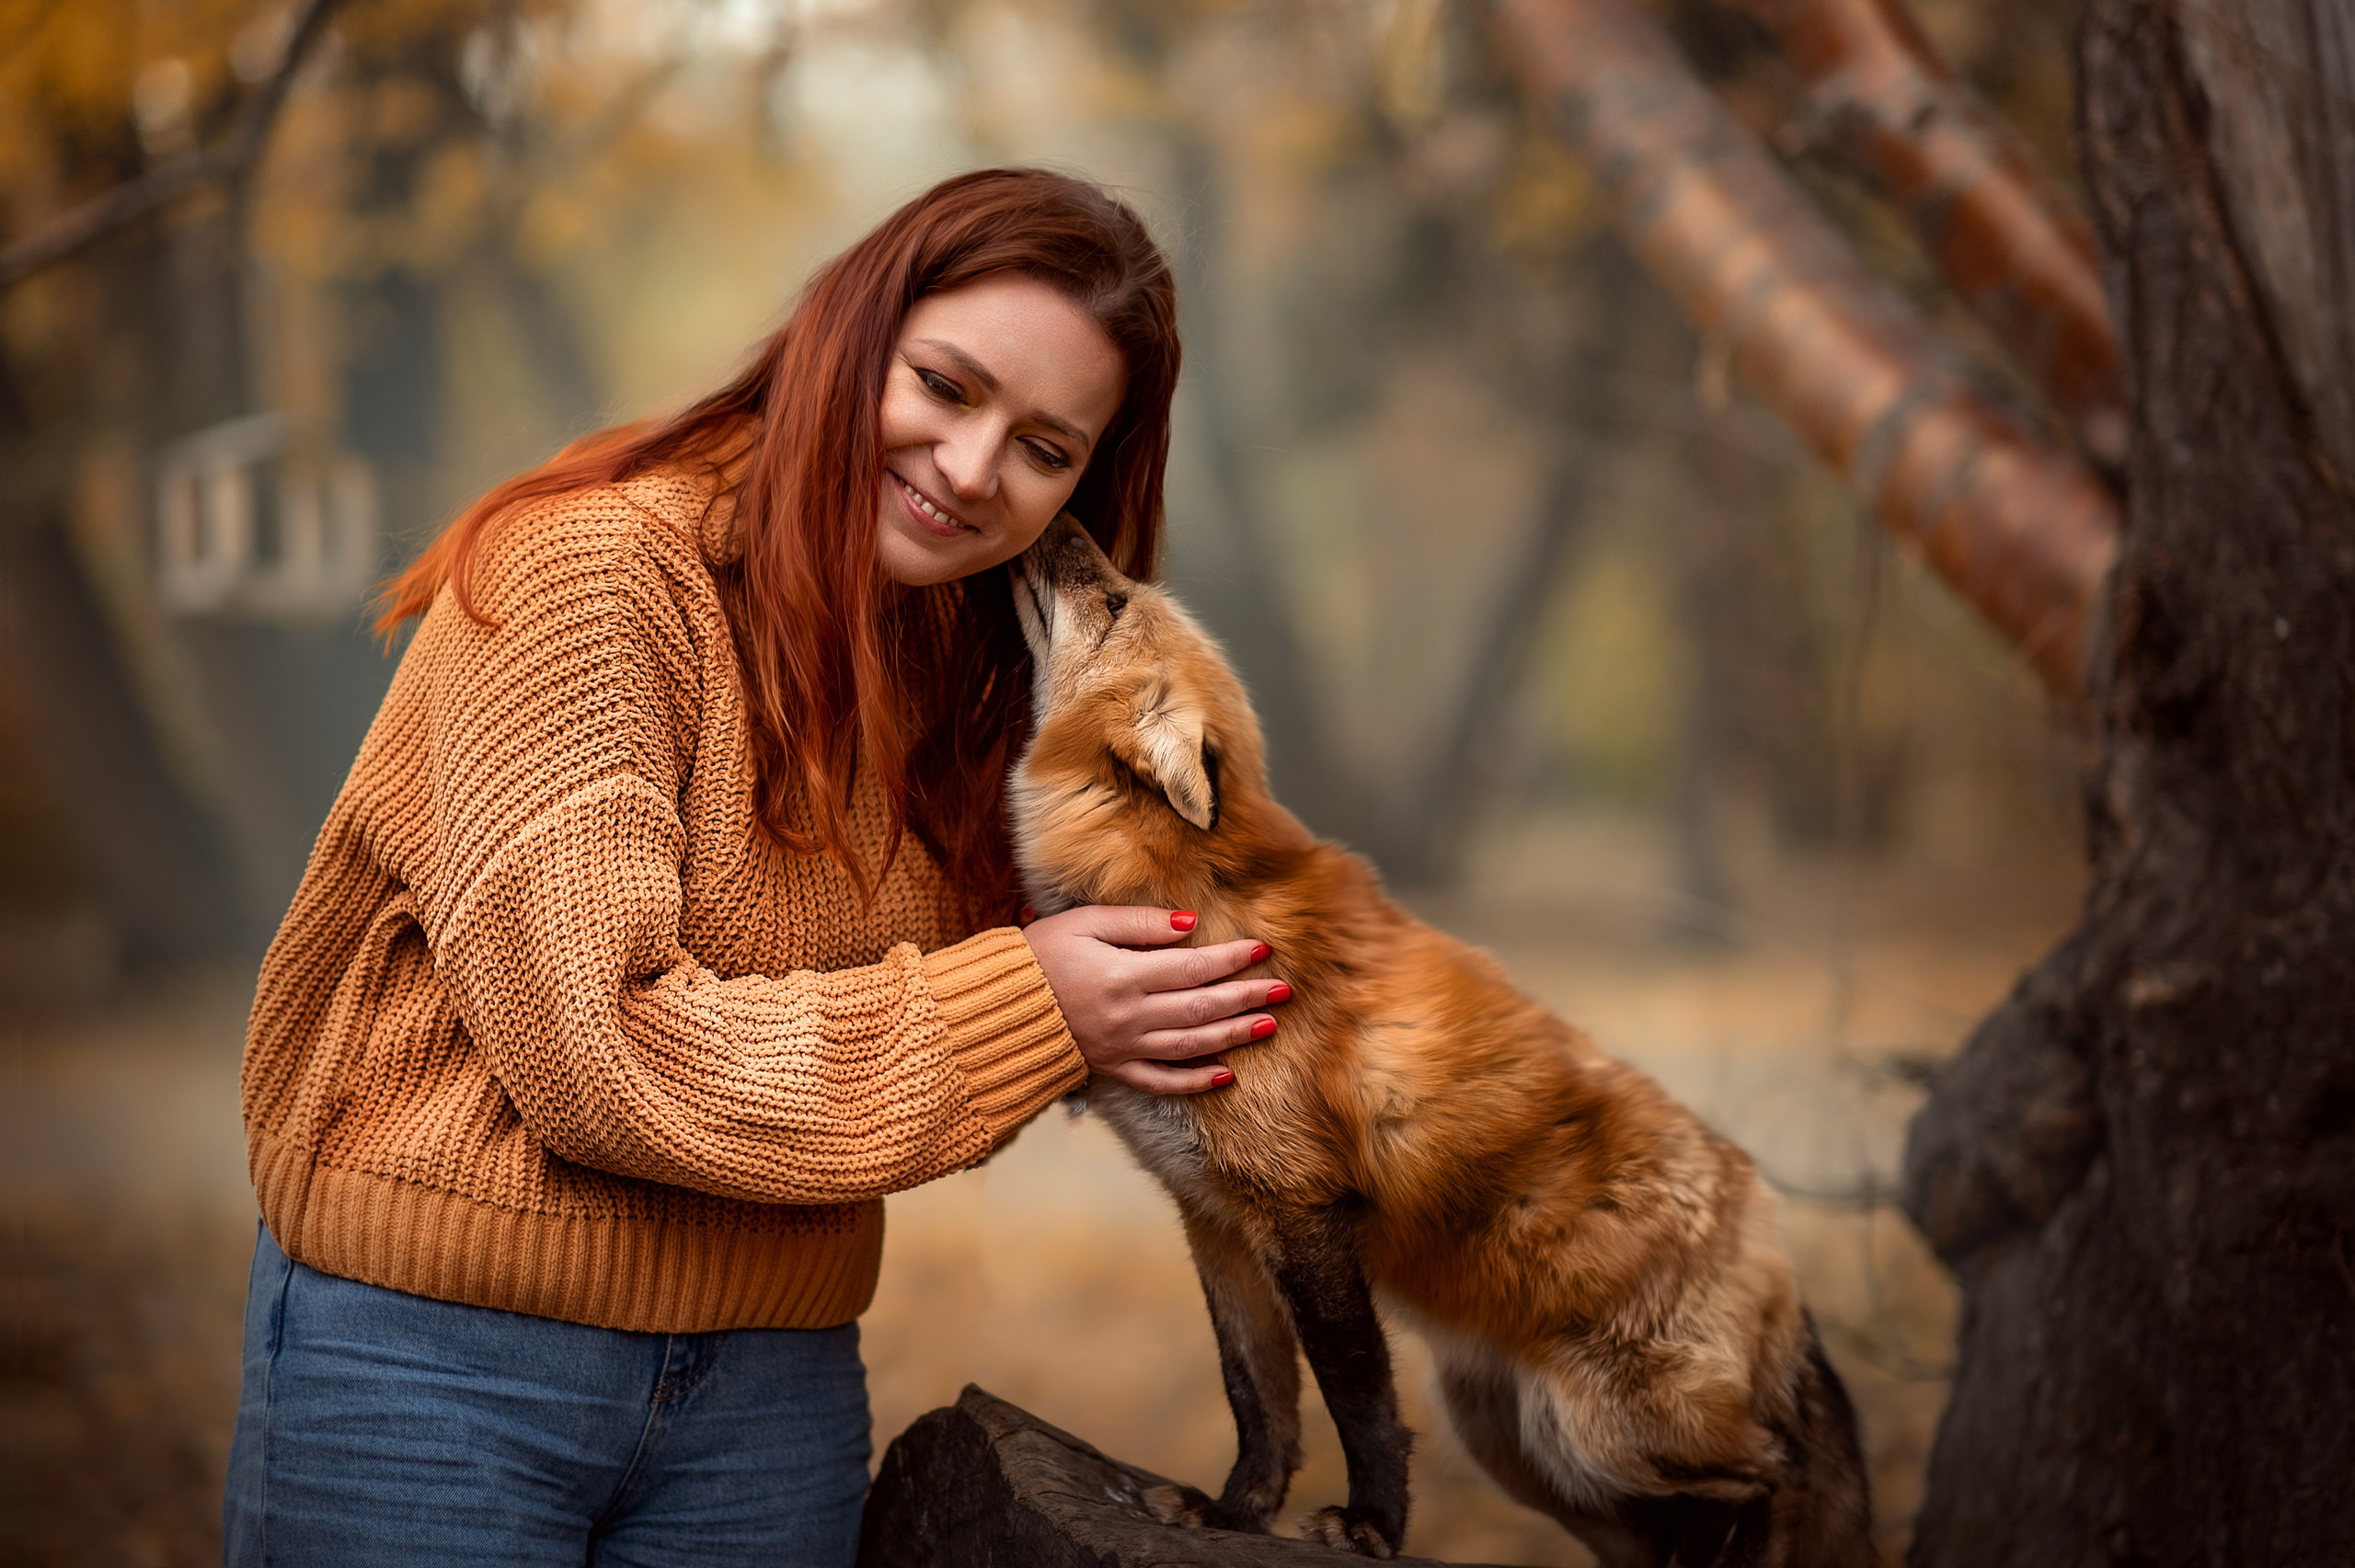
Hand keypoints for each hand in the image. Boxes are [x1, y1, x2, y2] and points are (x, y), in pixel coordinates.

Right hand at [1020, 905, 1289, 1094]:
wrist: (997, 1008)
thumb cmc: (1038, 955)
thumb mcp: (1083, 922)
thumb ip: (1139, 922)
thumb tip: (1190, 925)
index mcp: (1124, 975)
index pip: (1193, 967)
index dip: (1231, 959)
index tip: (1263, 950)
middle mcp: (1130, 1016)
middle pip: (1201, 1008)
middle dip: (1246, 998)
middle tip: (1284, 990)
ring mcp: (1124, 1047)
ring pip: (1191, 1046)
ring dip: (1233, 1037)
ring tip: (1268, 1026)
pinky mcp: (1113, 1069)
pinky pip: (1161, 1082)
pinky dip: (1194, 1083)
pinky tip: (1224, 1077)